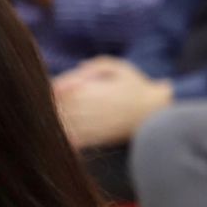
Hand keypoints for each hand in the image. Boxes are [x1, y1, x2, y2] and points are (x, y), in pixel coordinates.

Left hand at [54, 58, 172, 147]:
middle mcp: (91, 108)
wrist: (156, 111)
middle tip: (50, 101)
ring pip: (62, 124)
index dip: (53, 88)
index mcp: (94, 89)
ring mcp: (94, 125)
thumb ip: (97, 65)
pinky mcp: (98, 139)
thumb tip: (77, 67)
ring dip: (56, 120)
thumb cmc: (137, 86)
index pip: (60, 89)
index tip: (56, 86)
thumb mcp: (121, 67)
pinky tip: (64, 132)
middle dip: (52, 104)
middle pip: (57, 107)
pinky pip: (74, 140)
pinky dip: (65, 137)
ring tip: (56, 115)